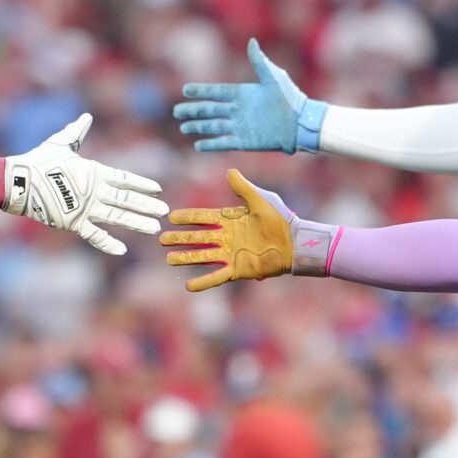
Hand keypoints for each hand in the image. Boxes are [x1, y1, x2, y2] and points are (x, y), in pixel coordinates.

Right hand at [5, 114, 168, 255]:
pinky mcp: (73, 222)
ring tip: (155, 228)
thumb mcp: (60, 143)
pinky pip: (94, 236)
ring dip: (137, 223)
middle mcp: (95, 191)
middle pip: (127, 199)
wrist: (18, 181)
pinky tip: (122, 250)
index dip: (143, 184)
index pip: (125, 179)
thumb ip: (77, 133)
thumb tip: (86, 117)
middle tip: (166, 211)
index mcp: (94, 172)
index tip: (158, 189)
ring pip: (118, 217)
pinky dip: (108, 243)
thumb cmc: (38, 161)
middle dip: (147, 205)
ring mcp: (86, 208)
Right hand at [160, 168, 303, 291]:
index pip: (203, 217)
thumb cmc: (281, 219)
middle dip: (180, 238)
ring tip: (169, 258)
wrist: (295, 244)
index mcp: (231, 220)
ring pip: (203, 256)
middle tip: (162, 238)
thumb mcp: (261, 199)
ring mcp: (231, 254)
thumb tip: (229, 171)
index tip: (171, 217)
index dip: (188, 217)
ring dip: (186, 257)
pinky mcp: (238, 269)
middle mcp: (227, 237)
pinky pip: (217, 276)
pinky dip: (203, 282)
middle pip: (198, 237)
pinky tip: (188, 285)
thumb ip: (244, 188)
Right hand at [172, 40, 323, 153]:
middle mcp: (238, 110)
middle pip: (210, 110)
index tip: (185, 90)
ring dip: (198, 127)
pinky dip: (211, 144)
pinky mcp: (245, 141)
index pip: (216, 92)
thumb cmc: (290, 98)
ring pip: (213, 126)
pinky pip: (224, 142)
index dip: (200, 91)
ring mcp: (240, 126)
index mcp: (243, 94)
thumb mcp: (273, 77)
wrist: (301, 123)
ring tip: (183, 127)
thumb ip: (259, 62)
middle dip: (193, 110)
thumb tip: (252, 41)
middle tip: (176, 112)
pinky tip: (198, 145)